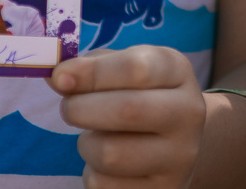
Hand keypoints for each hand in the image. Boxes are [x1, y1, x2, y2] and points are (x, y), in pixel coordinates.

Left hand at [53, 46, 216, 188]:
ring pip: (110, 153)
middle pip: (126, 110)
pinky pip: (105, 185)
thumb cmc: (140, 96)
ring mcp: (179, 157)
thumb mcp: (125, 72)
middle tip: (69, 108)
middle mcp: (188, 113)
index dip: (92, 73)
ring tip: (94, 138)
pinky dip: (93, 173)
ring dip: (87, 145)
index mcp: (178, 72)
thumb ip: (93, 68)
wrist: (175, 144)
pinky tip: (106, 164)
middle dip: (81, 108)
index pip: (136, 68)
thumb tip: (58, 78)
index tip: (59, 77)